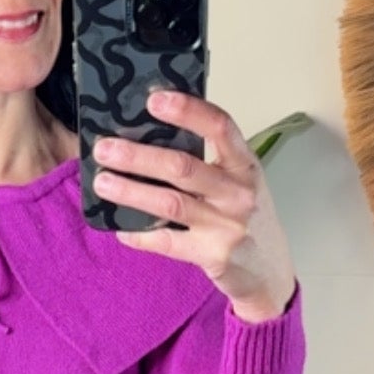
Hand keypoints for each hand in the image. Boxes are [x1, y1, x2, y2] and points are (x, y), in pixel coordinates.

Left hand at [92, 90, 297, 319]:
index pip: (220, 127)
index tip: (154, 99)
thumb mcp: (239, 184)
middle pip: (183, 167)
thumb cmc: (246, 219)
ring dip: (131, 191)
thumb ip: (208, 162)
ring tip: (102, 182)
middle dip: (139, 156)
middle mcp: (238, 193)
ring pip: (170, 202)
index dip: (187, 110)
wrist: (270, 273)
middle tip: (105, 148)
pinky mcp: (212, 255)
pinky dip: (140, 235)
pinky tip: (120, 229)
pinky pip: (167, 241)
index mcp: (245, 165)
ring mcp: (226, 226)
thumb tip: (150, 137)